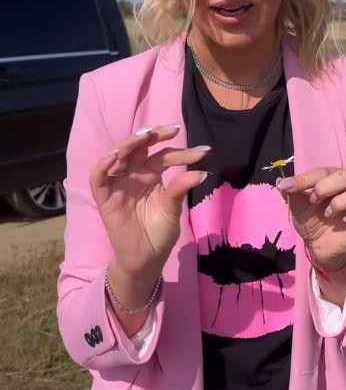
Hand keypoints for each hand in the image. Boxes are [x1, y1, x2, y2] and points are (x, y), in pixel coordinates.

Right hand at [89, 124, 210, 282]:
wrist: (147, 259)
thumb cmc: (160, 232)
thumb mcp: (173, 208)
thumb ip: (180, 189)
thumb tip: (201, 172)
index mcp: (151, 174)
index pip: (163, 155)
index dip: (180, 151)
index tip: (202, 152)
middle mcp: (134, 174)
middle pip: (139, 147)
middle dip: (152, 135)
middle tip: (170, 130)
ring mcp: (118, 184)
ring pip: (118, 155)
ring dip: (129, 143)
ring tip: (144, 137)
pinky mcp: (104, 198)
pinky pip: (98, 177)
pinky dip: (103, 165)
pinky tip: (115, 157)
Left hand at [276, 166, 345, 267]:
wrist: (317, 245)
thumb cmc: (310, 219)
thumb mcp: (297, 206)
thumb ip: (290, 192)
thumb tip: (280, 182)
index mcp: (334, 178)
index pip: (323, 171)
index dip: (306, 179)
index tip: (289, 188)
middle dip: (326, 188)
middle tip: (313, 202)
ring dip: (341, 203)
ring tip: (328, 215)